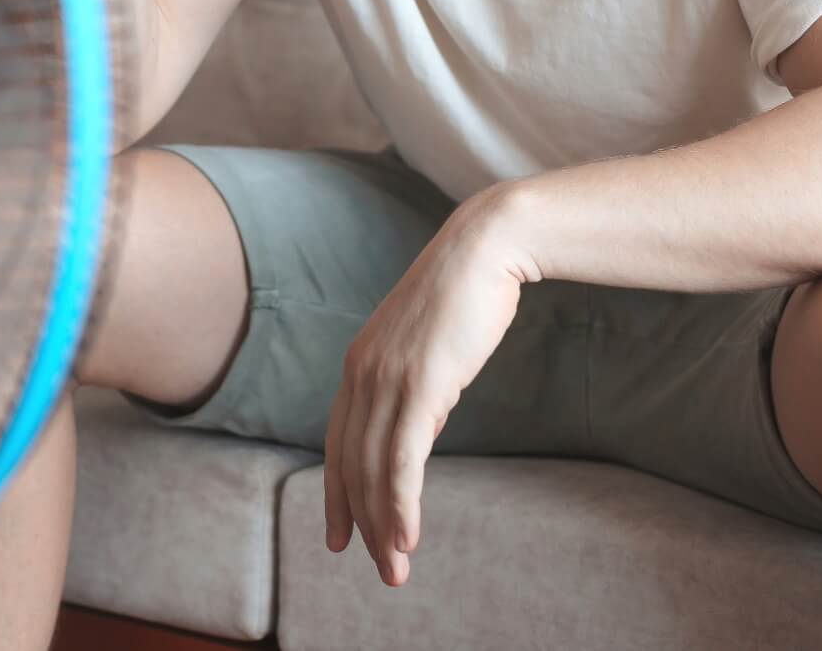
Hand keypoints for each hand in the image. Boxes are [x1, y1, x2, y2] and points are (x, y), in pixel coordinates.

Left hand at [324, 188, 531, 585]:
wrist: (485, 250)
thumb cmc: (465, 296)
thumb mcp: (428, 347)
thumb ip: (415, 386)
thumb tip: (421, 425)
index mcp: (358, 364)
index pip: (338, 442)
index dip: (336, 493)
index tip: (339, 536)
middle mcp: (361, 373)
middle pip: (351, 465)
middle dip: (360, 523)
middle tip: (378, 570)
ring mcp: (387, 379)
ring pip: (374, 470)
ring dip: (384, 526)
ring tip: (396, 569)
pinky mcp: (419, 384)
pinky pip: (403, 460)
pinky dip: (401, 504)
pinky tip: (408, 537)